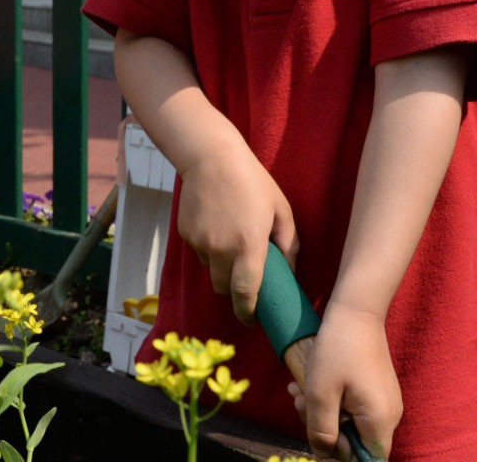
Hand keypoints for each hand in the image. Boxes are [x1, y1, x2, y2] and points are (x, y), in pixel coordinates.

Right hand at [176, 149, 295, 323]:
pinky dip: (208, 247)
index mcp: (249, 246)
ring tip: (231, 238)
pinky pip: (200, 251)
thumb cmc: (252, 180)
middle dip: (233, 290)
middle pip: (224, 289)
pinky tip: (216, 223)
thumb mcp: (280, 209)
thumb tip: (290, 270)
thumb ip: (288, 243)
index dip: (248, 313)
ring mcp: (201, 243)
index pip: (246, 294)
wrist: (210, 157)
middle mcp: (222, 250)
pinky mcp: (186, 234)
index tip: (253, 320)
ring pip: (210, 269)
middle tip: (244, 277)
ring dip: (221, 265)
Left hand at [291, 307, 399, 460]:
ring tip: (299, 390)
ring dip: (322, 410)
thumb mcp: (321, 394)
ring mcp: (383, 401)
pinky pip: (353, 406)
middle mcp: (389, 415)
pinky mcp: (376, 389)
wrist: (355, 311)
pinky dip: (331, 398)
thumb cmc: (337, 350)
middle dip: (323, 427)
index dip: (340, 454)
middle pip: (355, 442)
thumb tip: (323, 454)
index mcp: (379, 422)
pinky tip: (311, 382)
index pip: (366, 460)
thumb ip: (321, 430)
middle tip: (300, 404)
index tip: (320, 432)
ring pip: (350, 422)